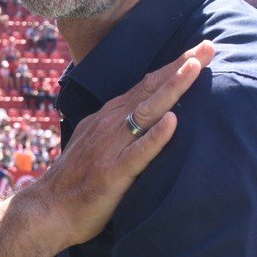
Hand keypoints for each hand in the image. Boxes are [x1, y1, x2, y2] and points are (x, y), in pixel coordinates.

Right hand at [17, 41, 213, 246]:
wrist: (48, 209)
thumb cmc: (76, 180)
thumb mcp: (97, 142)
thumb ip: (120, 128)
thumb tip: (149, 116)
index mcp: (109, 116)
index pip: (147, 85)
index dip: (174, 67)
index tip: (200, 50)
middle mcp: (111, 124)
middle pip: (151, 89)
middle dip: (181, 67)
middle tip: (208, 46)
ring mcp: (111, 146)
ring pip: (147, 111)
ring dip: (171, 88)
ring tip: (194, 68)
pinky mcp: (113, 173)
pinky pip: (138, 152)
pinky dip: (156, 136)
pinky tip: (173, 122)